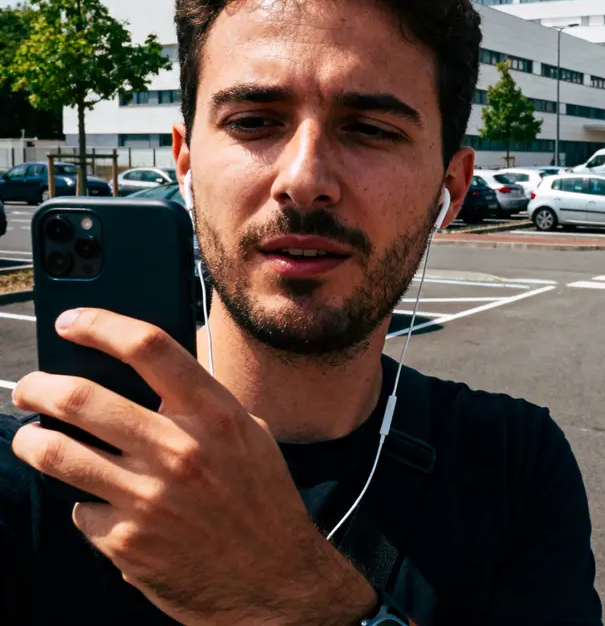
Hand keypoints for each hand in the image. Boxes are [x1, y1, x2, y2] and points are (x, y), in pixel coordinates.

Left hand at [12, 308, 376, 625]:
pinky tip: (103, 505)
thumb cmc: (263, 503)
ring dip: (33, 440)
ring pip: (59, 453)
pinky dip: (85, 504)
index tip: (73, 323)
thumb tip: (152, 372)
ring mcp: (148, 498)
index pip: (149, 348)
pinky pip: (80, 510)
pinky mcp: (125, 541)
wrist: (274, 580)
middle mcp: (181, 451)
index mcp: (217, 416)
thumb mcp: (251, 437)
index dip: (100, 326)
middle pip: (82, 398)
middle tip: (30, 389)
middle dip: (39, 387)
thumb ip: (205, 404)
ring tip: (32, 437)